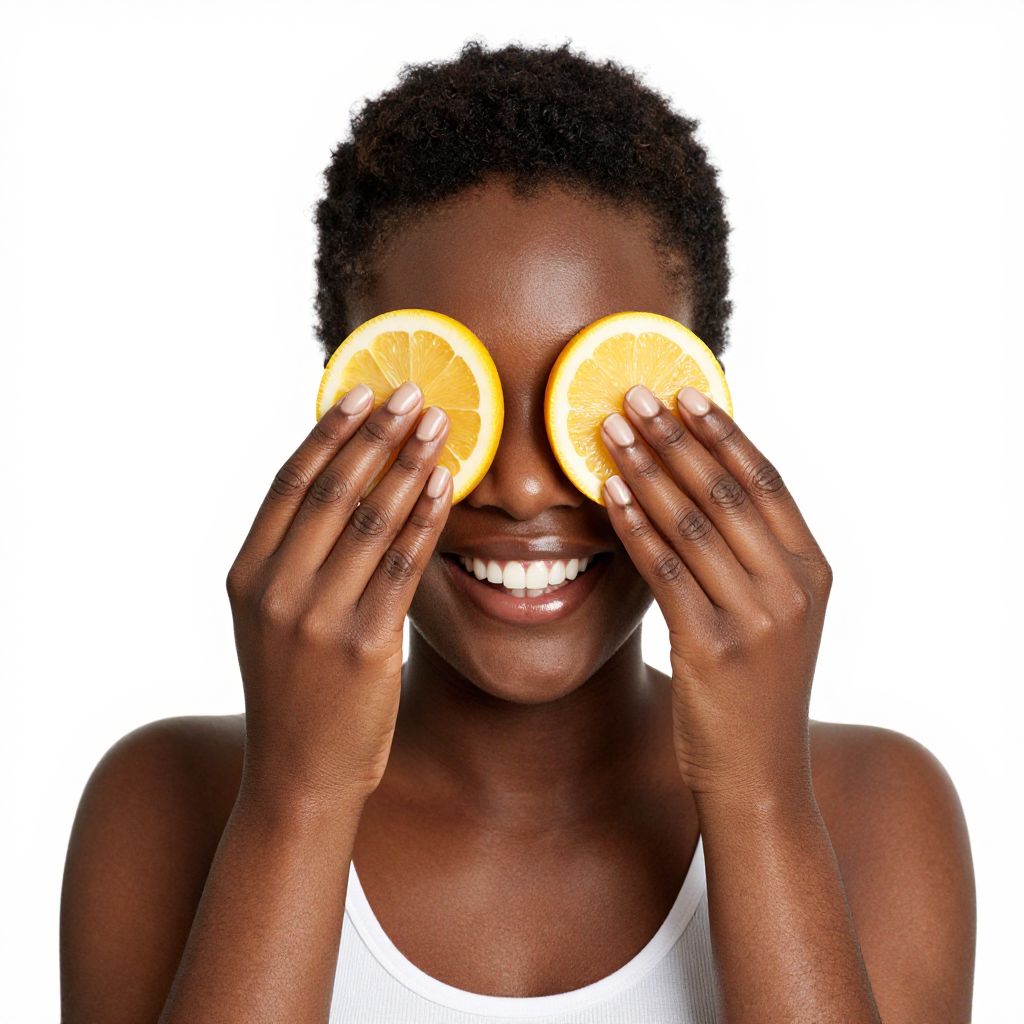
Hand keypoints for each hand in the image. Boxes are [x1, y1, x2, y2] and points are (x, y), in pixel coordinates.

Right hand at [225, 381, 452, 806]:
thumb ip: (293, 559)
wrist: (298, 775)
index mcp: (247, 574)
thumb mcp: (270, 620)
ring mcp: (317, 617)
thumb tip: (344, 487)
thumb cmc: (294, 692)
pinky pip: (402, 564)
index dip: (329, 432)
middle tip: (414, 392)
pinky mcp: (364, 645)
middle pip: (334, 489)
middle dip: (378, 433)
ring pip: (371, 518)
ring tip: (440, 425)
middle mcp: (275, 589)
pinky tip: (446, 485)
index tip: (361, 392)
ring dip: (409, 463)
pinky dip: (426, 518)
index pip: (290, 483)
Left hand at [599, 385, 832, 802]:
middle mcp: (792, 587)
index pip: (764, 481)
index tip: (685, 391)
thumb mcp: (775, 619)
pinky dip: (634, 525)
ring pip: (692, 522)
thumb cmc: (755, 693)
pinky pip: (664, 570)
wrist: (760, 779)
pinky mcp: (713, 647)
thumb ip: (751, 558)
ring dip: (646, 468)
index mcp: (812, 571)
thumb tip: (696, 489)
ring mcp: (757, 618)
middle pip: (724, 491)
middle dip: (675, 437)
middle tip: (632, 395)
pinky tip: (608, 493)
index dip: (722, 431)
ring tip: (609, 431)